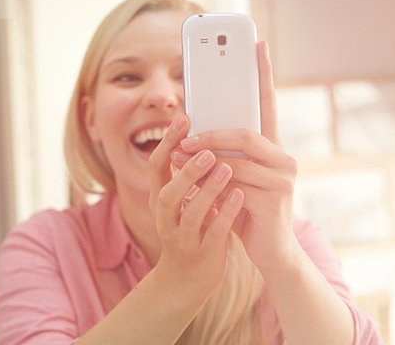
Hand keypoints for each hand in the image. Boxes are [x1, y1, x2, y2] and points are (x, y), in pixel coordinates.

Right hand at [148, 114, 244, 299]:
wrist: (188, 277)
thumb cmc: (191, 228)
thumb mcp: (183, 200)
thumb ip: (189, 174)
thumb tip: (205, 134)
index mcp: (160, 199)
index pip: (156, 167)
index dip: (167, 143)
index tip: (183, 118)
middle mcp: (165, 219)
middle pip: (166, 193)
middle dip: (185, 171)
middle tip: (206, 151)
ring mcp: (182, 238)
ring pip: (190, 213)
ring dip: (207, 190)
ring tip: (226, 169)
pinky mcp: (201, 253)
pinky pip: (212, 233)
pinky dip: (224, 214)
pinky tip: (238, 197)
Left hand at [171, 42, 298, 274]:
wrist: (270, 252)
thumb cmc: (246, 210)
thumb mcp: (231, 177)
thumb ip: (221, 155)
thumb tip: (190, 132)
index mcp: (272, 148)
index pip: (267, 103)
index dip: (263, 73)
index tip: (256, 43)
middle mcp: (283, 156)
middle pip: (245, 129)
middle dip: (211, 130)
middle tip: (185, 131)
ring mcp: (283, 175)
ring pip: (237, 154)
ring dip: (204, 154)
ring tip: (179, 156)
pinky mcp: (276, 196)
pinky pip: (236, 178)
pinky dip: (212, 178)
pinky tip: (197, 183)